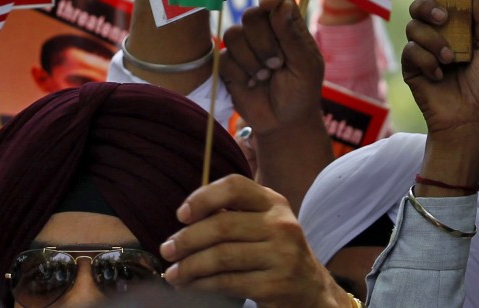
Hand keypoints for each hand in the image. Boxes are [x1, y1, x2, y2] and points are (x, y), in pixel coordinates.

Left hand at [161, 175, 350, 307]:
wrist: (312, 291)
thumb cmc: (276, 252)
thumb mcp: (264, 223)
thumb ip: (234, 213)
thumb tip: (186, 216)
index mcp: (274, 202)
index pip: (235, 186)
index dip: (203, 197)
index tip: (181, 214)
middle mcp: (280, 225)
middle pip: (222, 225)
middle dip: (187, 238)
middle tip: (167, 250)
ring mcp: (281, 256)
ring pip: (222, 256)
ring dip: (190, 266)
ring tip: (173, 273)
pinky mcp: (276, 286)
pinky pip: (228, 282)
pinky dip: (202, 284)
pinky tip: (190, 286)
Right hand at [220, 0, 324, 137]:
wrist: (284, 123)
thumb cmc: (301, 91)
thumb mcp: (305, 65)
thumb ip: (292, 35)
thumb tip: (283, 4)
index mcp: (286, 24)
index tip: (268, 3)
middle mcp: (263, 30)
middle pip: (251, 15)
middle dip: (264, 42)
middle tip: (277, 64)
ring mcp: (244, 46)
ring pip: (234, 34)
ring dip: (252, 60)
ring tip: (265, 76)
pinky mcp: (228, 64)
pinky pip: (224, 57)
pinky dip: (240, 74)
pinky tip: (251, 84)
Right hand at [402, 0, 478, 147]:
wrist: (468, 120)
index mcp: (457, 27)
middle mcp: (437, 34)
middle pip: (420, 5)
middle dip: (428, 6)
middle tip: (443, 17)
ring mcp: (422, 49)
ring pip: (414, 27)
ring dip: (433, 41)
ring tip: (449, 60)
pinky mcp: (411, 65)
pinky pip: (410, 50)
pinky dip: (426, 60)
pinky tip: (438, 75)